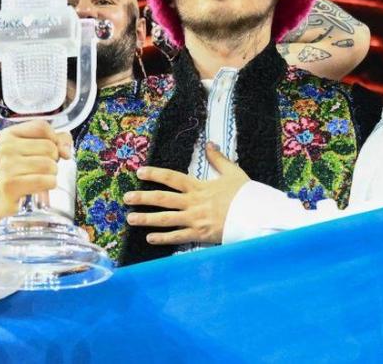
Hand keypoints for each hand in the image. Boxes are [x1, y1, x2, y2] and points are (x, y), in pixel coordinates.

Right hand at [0, 120, 71, 226]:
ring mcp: (6, 166)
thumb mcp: (40, 148)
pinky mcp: (10, 185)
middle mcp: (6, 147)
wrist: (7, 197)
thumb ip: (59, 140)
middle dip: (53, 159)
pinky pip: (44, 180)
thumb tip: (66, 151)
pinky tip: (41, 186)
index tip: (50, 150)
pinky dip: (49, 184)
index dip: (54, 139)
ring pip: (49, 164)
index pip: (42, 126)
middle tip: (42, 168)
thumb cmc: (26, 169)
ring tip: (41, 177)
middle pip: (49, 147)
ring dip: (52, 173)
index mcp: (10, 134)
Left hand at [124, 143, 249, 244]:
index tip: (140, 172)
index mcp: (199, 187)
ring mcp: (195, 220)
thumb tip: (210, 144)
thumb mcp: (233, 173)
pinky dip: (163, 239)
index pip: (172, 178)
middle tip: (126, 198)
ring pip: (165, 219)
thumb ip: (218, 159)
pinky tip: (149, 239)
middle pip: (162, 199)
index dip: (154, 174)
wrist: (257, 216)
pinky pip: (177, 237)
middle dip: (142, 198)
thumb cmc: (246, 194)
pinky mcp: (200, 235)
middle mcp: (193, 203)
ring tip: (130, 219)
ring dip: (146, 219)